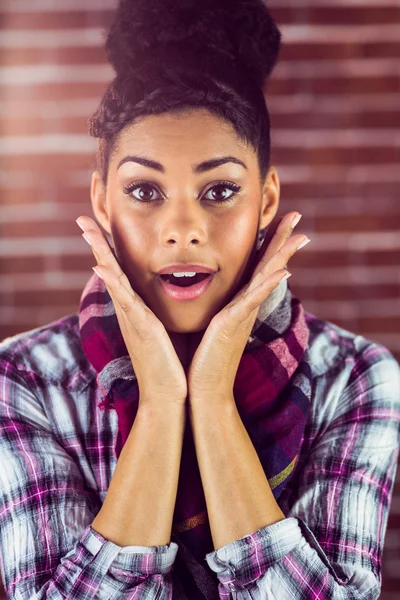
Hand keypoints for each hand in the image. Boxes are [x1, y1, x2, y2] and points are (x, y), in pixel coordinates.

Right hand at [76, 216, 187, 407]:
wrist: (167, 395)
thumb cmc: (169, 364)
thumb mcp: (164, 331)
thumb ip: (160, 313)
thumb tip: (169, 298)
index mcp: (136, 309)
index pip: (121, 272)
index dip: (110, 249)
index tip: (102, 225)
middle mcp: (129, 311)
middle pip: (110, 269)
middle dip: (97, 243)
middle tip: (83, 218)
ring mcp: (132, 318)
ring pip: (112, 278)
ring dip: (100, 253)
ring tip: (87, 230)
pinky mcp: (141, 327)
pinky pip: (124, 300)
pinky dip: (112, 281)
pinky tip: (101, 264)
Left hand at [187, 212, 309, 399]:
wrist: (204, 390)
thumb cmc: (203, 359)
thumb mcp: (209, 326)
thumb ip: (215, 309)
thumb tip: (210, 296)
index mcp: (238, 304)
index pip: (256, 268)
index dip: (268, 244)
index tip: (277, 221)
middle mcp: (245, 307)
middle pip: (268, 266)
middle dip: (281, 240)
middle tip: (295, 215)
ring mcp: (242, 316)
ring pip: (267, 278)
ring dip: (282, 255)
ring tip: (299, 234)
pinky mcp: (233, 325)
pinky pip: (253, 301)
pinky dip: (268, 284)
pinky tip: (283, 270)